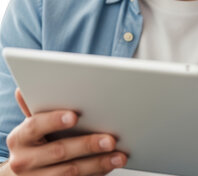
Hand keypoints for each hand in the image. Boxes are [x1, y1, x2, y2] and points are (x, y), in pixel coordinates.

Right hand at [1, 89, 126, 175]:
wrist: (24, 175)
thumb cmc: (35, 143)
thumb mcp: (34, 126)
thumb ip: (37, 108)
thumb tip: (24, 88)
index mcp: (20, 138)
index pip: (35, 126)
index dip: (54, 120)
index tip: (74, 116)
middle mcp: (24, 160)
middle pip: (59, 151)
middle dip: (87, 144)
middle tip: (111, 139)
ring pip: (71, 172)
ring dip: (98, 163)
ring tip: (119, 156)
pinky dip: (97, 173)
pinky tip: (110, 165)